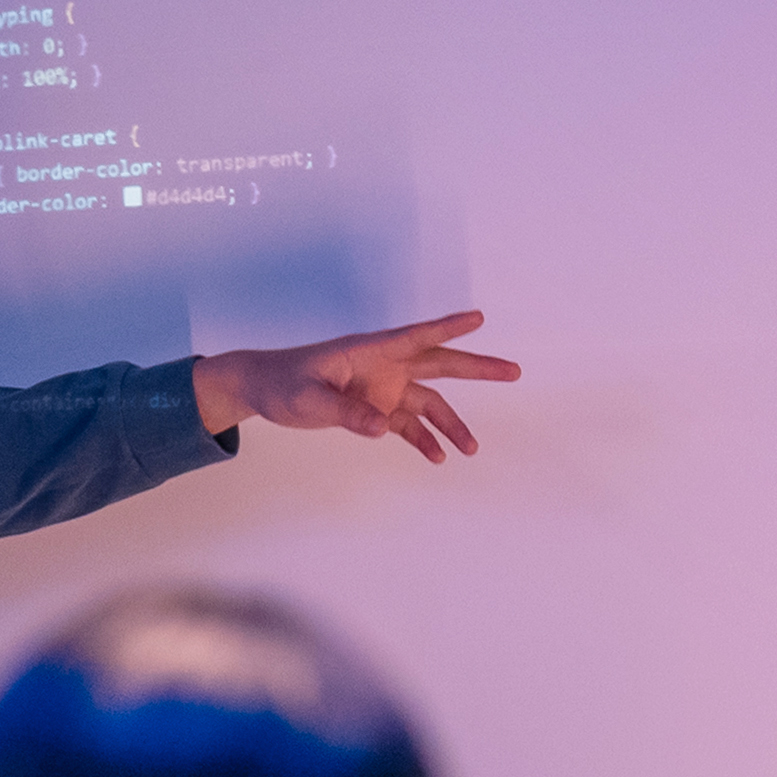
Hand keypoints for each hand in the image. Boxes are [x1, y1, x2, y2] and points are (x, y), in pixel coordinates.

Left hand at [191, 311, 520, 461]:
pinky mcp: (375, 409)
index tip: (479, 318)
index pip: (416, 336)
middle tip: (513, 370)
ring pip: (429, 402)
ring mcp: (383, 388)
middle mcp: (384, 366)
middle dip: (476, 368)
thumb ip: (346, 412)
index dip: (447, 327)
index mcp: (370, 351)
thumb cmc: (283, 383)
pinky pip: (408, 425)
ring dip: (451, 424)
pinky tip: (438, 458)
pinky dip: (423, 440)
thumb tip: (384, 427)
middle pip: (439, 365)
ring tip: (471, 449)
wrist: (263, 389)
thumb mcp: (308, 398)